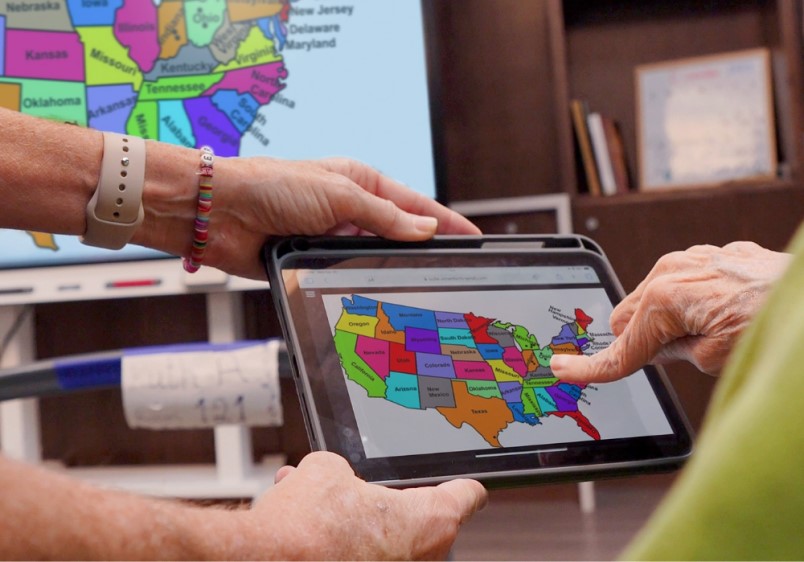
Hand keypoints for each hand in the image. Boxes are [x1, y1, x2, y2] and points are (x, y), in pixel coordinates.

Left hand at [204, 157, 480, 278]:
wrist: (219, 212)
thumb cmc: (270, 186)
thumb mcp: (338, 194)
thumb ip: (384, 215)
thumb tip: (425, 228)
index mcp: (359, 183)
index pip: (414, 205)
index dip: (445, 221)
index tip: (472, 237)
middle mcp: (348, 210)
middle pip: (398, 234)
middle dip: (423, 249)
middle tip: (454, 269)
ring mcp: (330, 237)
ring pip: (373, 257)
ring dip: (390, 267)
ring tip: (421, 285)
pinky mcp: (311, 262)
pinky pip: (346, 275)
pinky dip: (361, 282)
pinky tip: (377, 292)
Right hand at [246, 451, 486, 559]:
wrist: (267, 561)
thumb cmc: (309, 523)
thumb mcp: (327, 470)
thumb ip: (343, 471)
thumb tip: (332, 478)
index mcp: (429, 520)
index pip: (465, 497)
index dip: (464, 486)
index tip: (470, 487)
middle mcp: (419, 558)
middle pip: (417, 521)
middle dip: (386, 503)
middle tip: (361, 490)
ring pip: (380, 542)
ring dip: (353, 523)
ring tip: (315, 502)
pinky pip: (357, 556)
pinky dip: (337, 543)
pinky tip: (306, 524)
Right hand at [551, 242, 790, 382]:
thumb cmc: (773, 324)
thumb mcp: (715, 358)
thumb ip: (672, 354)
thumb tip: (658, 349)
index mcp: (666, 297)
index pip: (621, 346)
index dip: (590, 367)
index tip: (562, 370)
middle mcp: (672, 270)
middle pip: (626, 317)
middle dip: (640, 339)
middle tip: (678, 355)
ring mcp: (692, 257)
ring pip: (651, 297)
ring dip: (664, 318)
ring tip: (709, 331)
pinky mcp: (712, 255)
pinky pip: (680, 281)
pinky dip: (687, 301)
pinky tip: (719, 311)